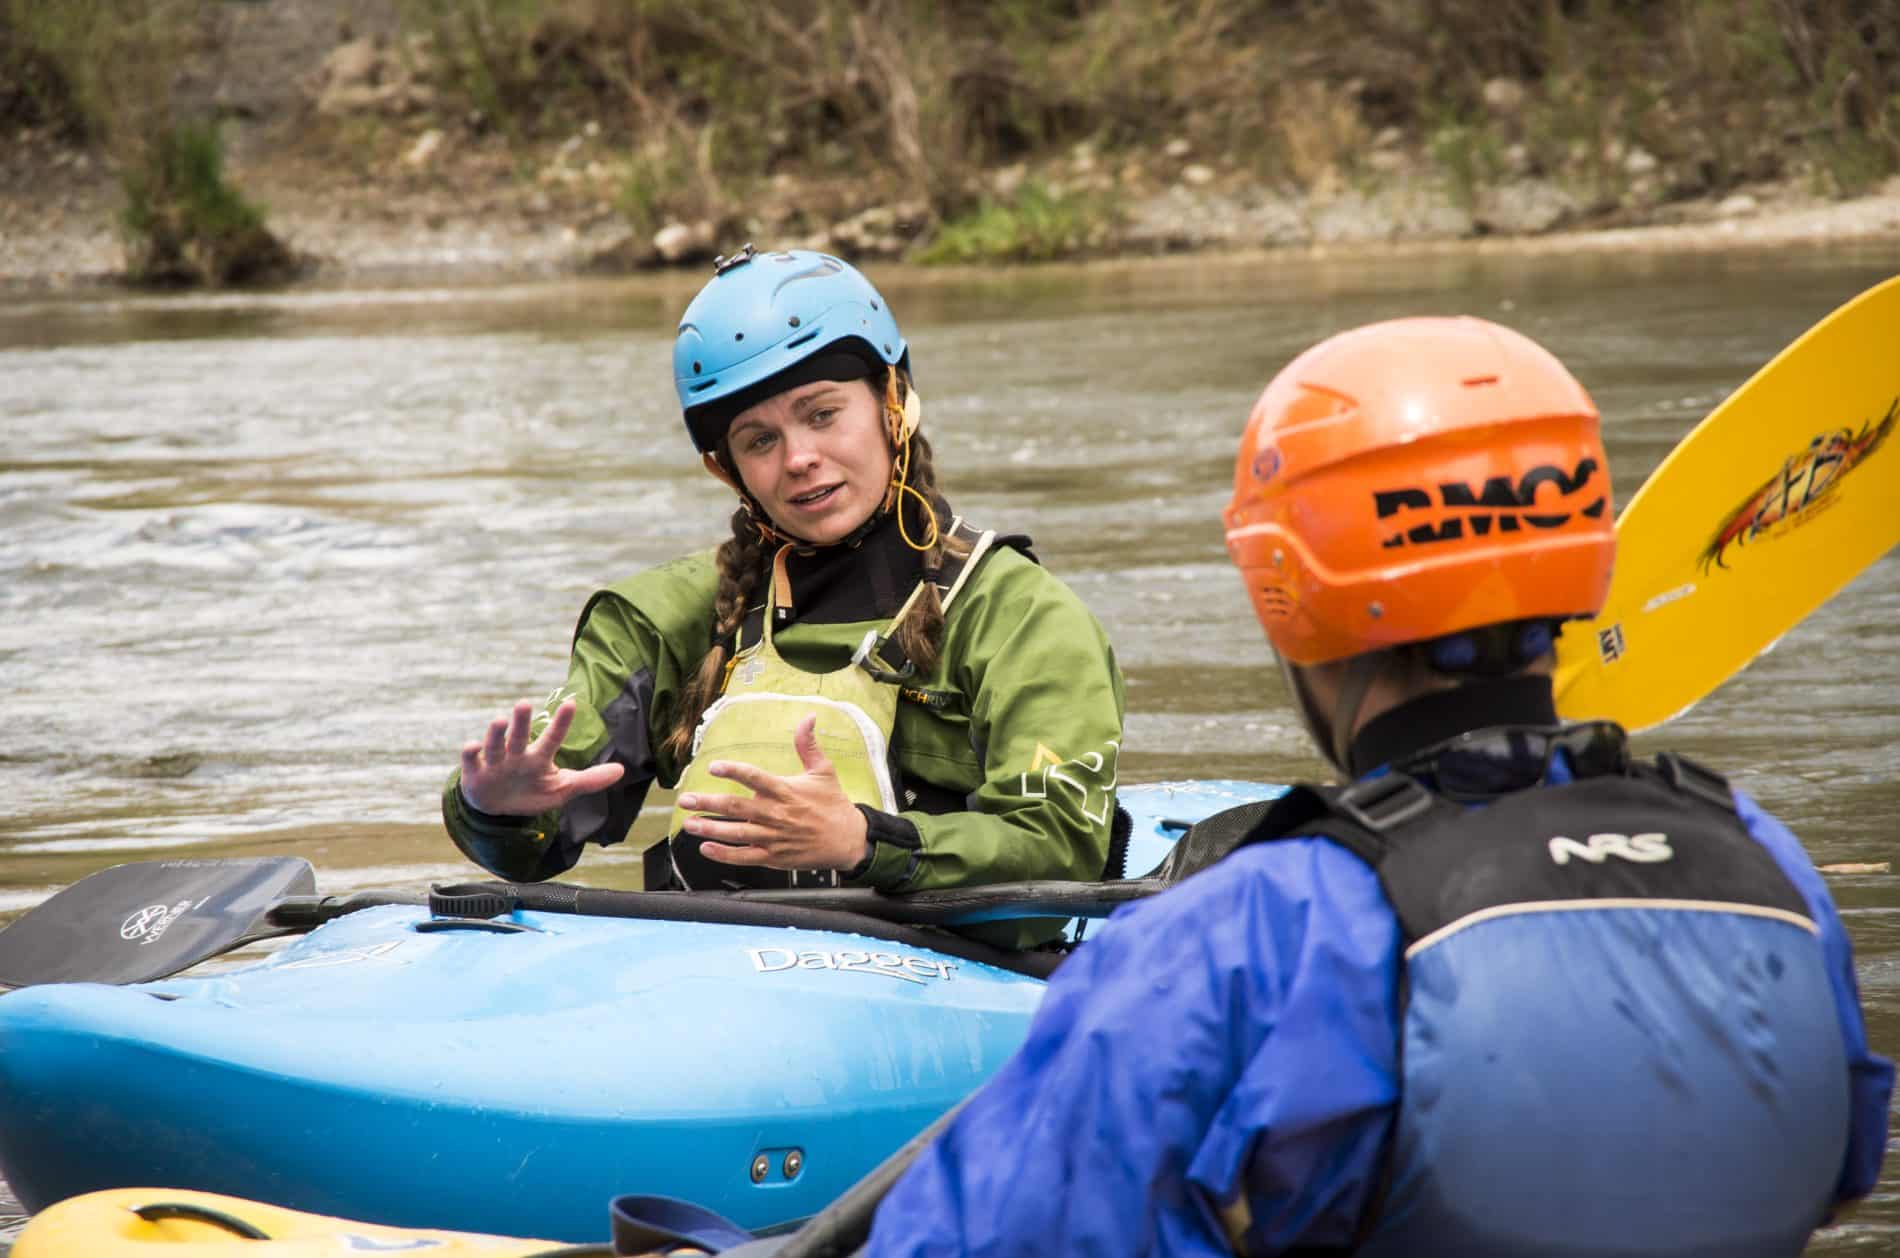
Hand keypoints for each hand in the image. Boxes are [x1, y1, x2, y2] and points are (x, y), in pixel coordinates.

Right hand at [459, 698, 623, 815]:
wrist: (498, 809)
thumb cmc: (532, 792)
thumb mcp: (563, 789)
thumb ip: (590, 780)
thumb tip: (622, 770)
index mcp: (538, 758)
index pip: (553, 738)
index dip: (562, 723)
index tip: (572, 703)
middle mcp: (517, 755)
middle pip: (520, 735)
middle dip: (522, 721)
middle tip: (524, 703)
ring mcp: (495, 763)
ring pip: (495, 745)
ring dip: (496, 733)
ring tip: (500, 720)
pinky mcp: (475, 775)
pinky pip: (471, 761)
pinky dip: (471, 753)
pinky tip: (473, 746)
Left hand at [677, 715, 871, 871]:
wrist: (848, 840)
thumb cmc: (834, 804)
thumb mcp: (823, 771)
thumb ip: (808, 745)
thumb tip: (809, 717)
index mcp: (786, 791)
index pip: (755, 777)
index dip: (733, 771)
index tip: (713, 767)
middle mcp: (776, 814)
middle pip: (736, 807)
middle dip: (707, 802)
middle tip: (685, 799)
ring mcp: (774, 837)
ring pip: (735, 833)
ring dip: (709, 828)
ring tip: (689, 823)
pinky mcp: (774, 857)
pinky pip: (744, 857)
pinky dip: (724, 854)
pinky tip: (706, 848)